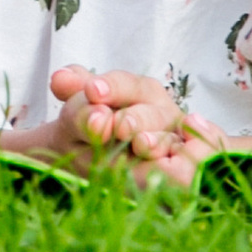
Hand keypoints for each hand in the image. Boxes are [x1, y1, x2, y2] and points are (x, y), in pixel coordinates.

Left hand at [8, 65, 191, 182]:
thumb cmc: (88, 132)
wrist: (91, 163)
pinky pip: (189, 166)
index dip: (111, 87)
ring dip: (156, 142)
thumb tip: (59, 80)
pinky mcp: (182, 171)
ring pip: (169, 140)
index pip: (126, 84)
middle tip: (119, 126)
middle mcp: (161, 112)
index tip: (93, 91)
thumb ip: (73, 99)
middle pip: (151, 112)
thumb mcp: (76, 116)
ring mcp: (173, 142)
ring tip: (141, 144)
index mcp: (138, 91)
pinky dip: (191, 157)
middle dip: (134, 118)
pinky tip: (178, 157)